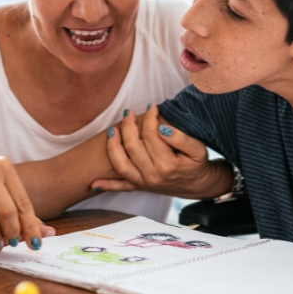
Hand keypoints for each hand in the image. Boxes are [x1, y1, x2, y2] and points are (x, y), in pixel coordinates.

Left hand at [91, 105, 231, 197]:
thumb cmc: (197, 164)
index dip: (150, 118)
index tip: (152, 106)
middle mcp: (152, 176)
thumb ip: (181, 138)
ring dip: (112, 146)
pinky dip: (106, 185)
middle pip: (132, 146)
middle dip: (128, 126)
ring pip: (121, 164)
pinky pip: (120, 187)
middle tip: (128, 112)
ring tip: (112, 130)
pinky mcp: (140, 187)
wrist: (199, 185)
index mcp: (167, 165)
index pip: (151, 135)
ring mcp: (144, 182)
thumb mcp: (198, 149)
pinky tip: (93, 184)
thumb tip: (161, 128)